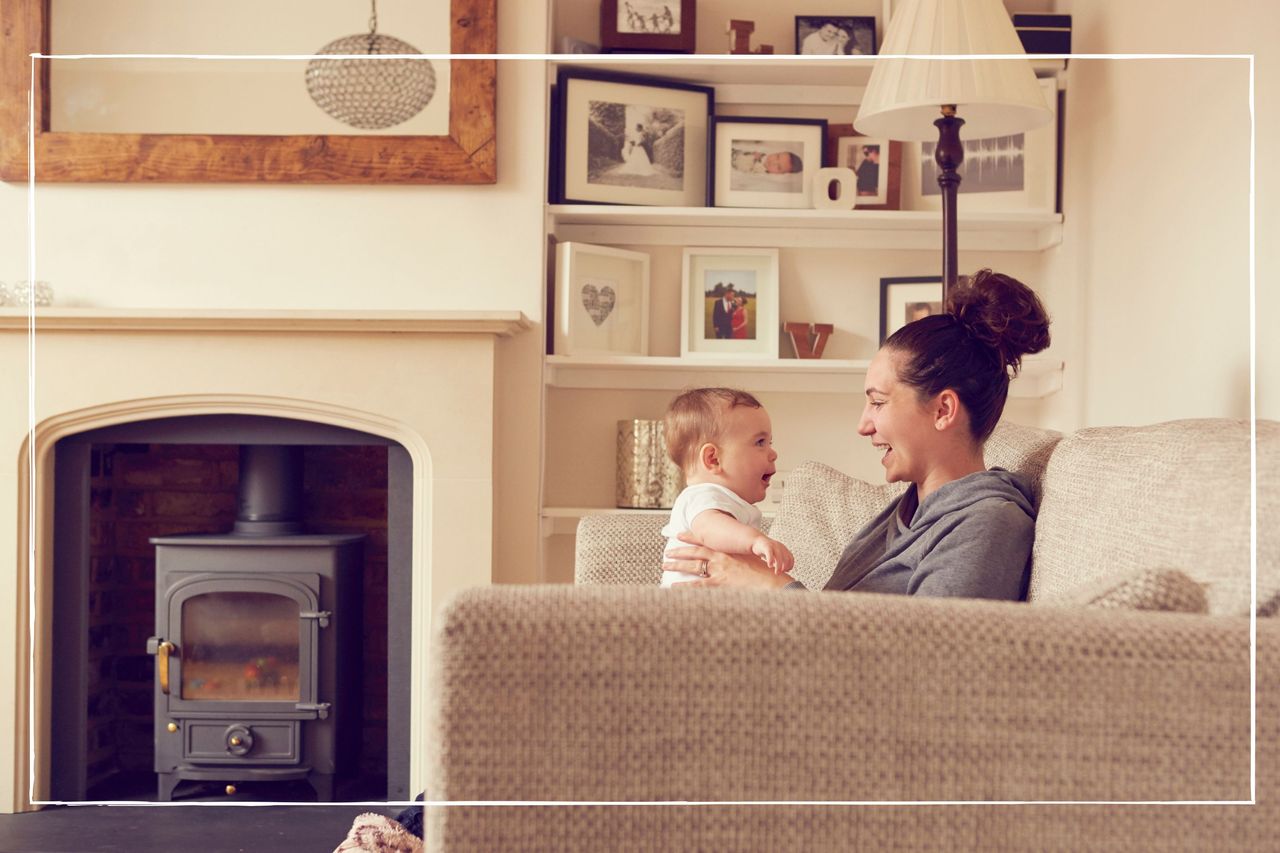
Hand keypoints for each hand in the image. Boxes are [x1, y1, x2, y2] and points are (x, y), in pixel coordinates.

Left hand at [663, 533, 793, 589]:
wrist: (772, 581)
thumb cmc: (764, 573)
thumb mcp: (751, 560)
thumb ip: (739, 559)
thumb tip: (733, 561)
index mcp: (727, 551)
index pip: (706, 541)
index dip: (691, 537)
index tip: (680, 534)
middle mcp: (721, 558)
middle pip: (694, 552)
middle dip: (679, 551)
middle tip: (668, 551)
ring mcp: (719, 570)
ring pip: (692, 566)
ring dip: (677, 565)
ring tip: (665, 565)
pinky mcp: (719, 583)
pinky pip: (697, 585)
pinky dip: (684, 586)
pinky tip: (673, 586)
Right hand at [751, 535, 793, 574]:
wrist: (755, 540)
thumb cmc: (765, 550)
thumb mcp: (775, 555)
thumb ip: (780, 561)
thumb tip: (784, 571)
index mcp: (783, 548)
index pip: (791, 558)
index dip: (790, 566)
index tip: (785, 571)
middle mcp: (780, 546)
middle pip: (787, 558)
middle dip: (785, 567)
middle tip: (780, 573)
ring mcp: (773, 546)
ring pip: (779, 557)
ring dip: (779, 566)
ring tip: (776, 572)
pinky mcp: (766, 546)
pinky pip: (770, 553)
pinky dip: (771, 560)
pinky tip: (769, 566)